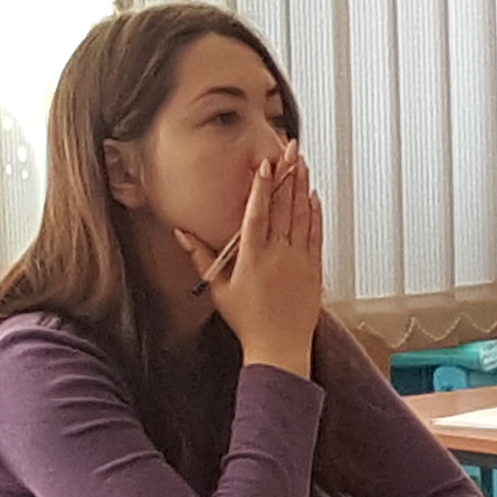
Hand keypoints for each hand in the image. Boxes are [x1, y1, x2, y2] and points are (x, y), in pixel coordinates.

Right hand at [204, 142, 325, 373]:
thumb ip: (201, 256)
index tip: (266, 163)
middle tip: (291, 149)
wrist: (279, 347)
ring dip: (302, 187)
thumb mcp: (218, 288)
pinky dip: (314, 214)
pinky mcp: (314, 269)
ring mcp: (299, 260)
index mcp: (252, 256)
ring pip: (301, 215)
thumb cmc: (247, 321)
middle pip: (283, 206)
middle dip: (287, 174)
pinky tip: (313, 196)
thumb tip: (181, 233)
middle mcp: (278, 254)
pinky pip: (315, 234)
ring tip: (302, 163)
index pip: (257, 212)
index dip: (262, 185)